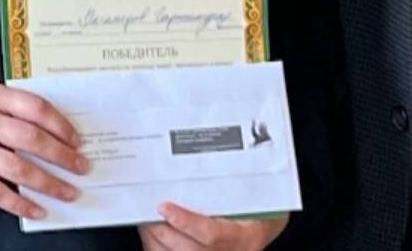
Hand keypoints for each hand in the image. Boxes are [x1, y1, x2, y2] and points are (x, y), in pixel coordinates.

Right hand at [0, 81, 89, 220]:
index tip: (77, 140)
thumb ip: (10, 107)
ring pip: (19, 169)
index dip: (61, 126)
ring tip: (68, 192)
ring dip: (49, 183)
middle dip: (63, 156)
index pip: (35, 107)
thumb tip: (55, 131)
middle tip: (81, 168)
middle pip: (32, 139)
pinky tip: (37, 209)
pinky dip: (20, 204)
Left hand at [138, 203, 287, 249]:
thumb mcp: (251, 198)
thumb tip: (196, 169)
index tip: (165, 207)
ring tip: (146, 222)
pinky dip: (158, 248)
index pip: (211, 235)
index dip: (185, 222)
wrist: (264, 229)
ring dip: (155, 241)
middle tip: (147, 212)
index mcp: (245, 236)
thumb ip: (229, 190)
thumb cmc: (260, 210)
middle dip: (161, 231)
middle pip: (187, 250)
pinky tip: (153, 236)